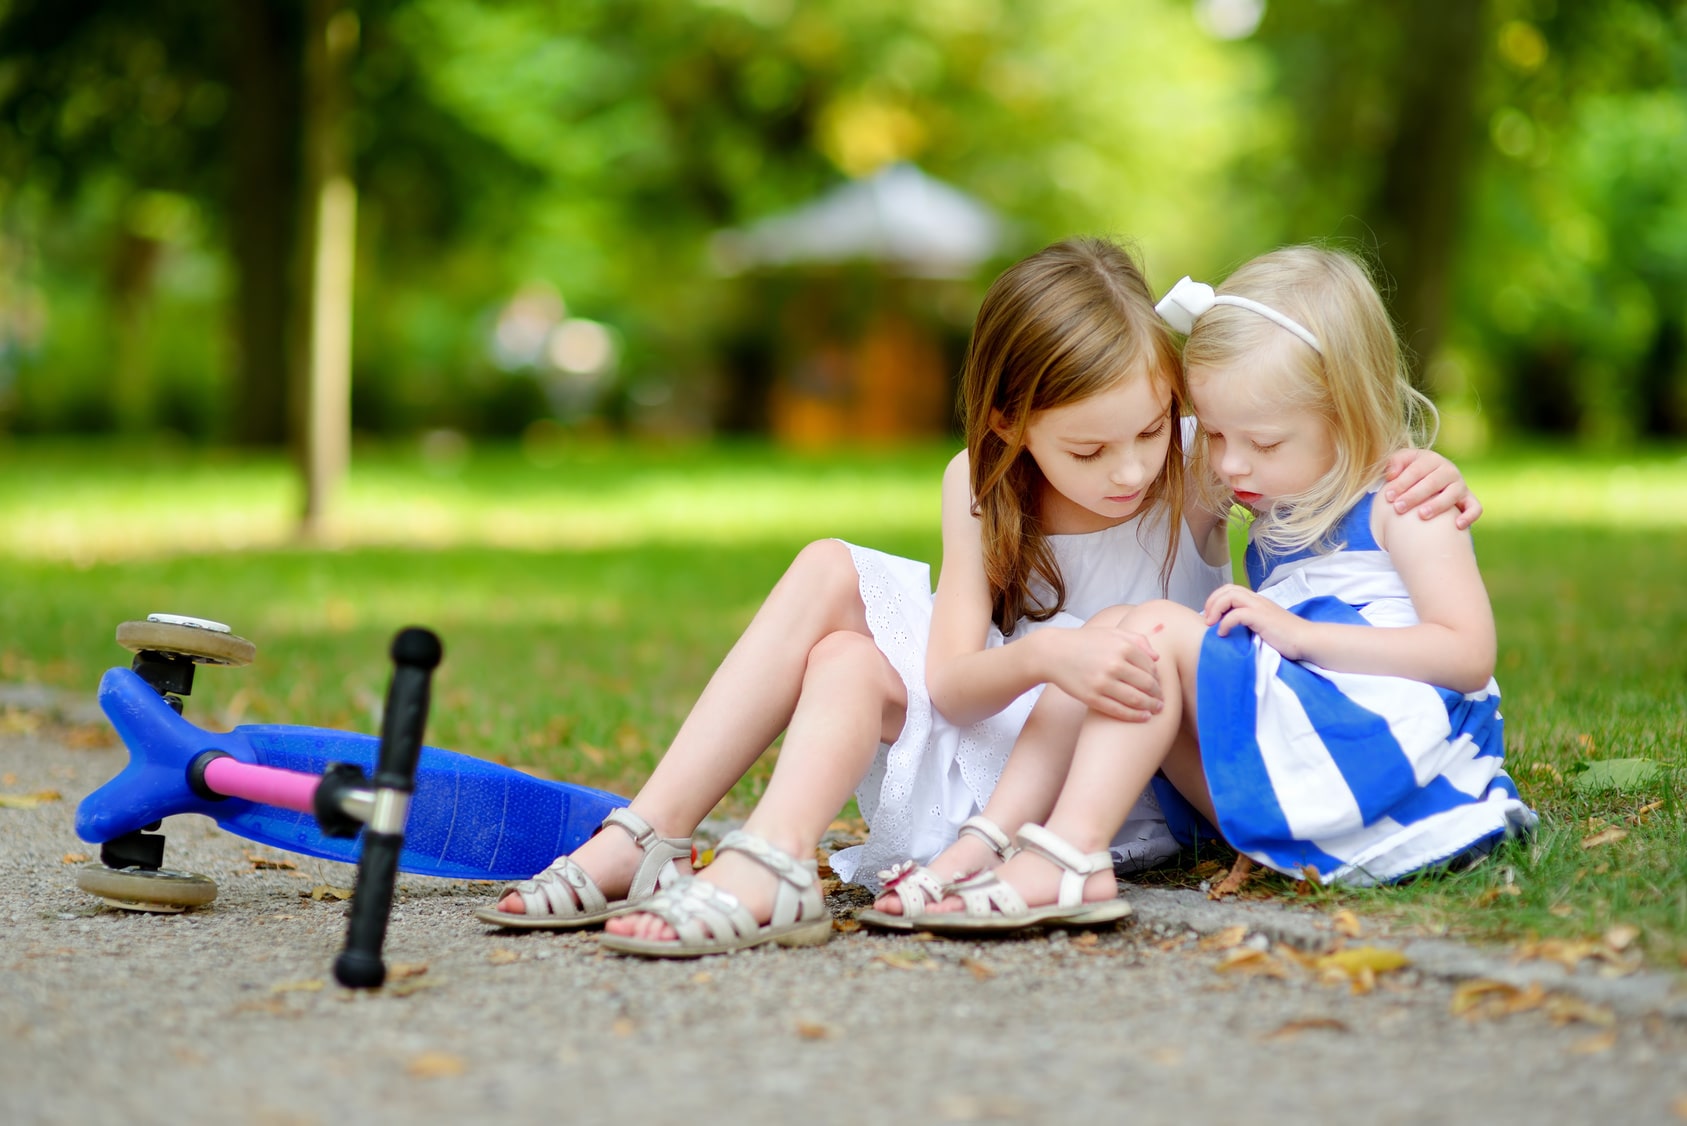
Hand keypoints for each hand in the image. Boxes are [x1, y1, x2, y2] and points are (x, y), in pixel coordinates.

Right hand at [1043, 625, 1162, 722]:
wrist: (1053, 653)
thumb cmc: (1084, 642)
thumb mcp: (1111, 633)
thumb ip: (1137, 640)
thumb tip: (1157, 658)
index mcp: (1122, 646)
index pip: (1151, 666)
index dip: (1157, 677)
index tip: (1158, 683)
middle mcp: (1114, 664)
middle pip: (1147, 684)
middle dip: (1157, 694)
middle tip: (1161, 699)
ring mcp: (1103, 682)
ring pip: (1136, 699)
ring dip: (1151, 707)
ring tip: (1157, 709)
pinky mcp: (1092, 697)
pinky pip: (1119, 710)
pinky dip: (1135, 716)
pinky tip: (1144, 717)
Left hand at [1204, 584, 1306, 658]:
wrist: (1307, 640)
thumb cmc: (1288, 638)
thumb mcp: (1265, 626)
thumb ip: (1251, 623)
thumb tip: (1232, 629)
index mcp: (1258, 602)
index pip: (1231, 590)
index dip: (1216, 599)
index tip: (1211, 616)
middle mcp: (1258, 600)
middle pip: (1227, 589)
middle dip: (1212, 601)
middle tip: (1207, 620)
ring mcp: (1260, 607)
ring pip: (1230, 596)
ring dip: (1215, 609)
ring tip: (1211, 624)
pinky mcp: (1262, 617)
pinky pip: (1236, 614)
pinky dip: (1225, 623)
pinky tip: (1224, 634)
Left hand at [1384, 449, 1481, 529]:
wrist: (1430, 479)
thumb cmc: (1411, 472)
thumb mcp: (1402, 462)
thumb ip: (1395, 463)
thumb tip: (1391, 474)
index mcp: (1431, 459)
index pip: (1416, 470)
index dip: (1401, 483)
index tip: (1388, 496)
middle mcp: (1449, 470)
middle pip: (1433, 482)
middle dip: (1414, 496)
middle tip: (1398, 508)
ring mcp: (1461, 485)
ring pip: (1452, 494)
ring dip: (1438, 505)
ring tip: (1421, 515)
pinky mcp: (1470, 499)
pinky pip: (1475, 507)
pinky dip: (1469, 516)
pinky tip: (1457, 525)